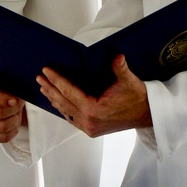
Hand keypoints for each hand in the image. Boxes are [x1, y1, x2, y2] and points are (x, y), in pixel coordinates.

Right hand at [0, 81, 26, 143]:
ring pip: (2, 126)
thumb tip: (14, 101)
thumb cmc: (7, 93)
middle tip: (16, 108)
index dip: (2, 99)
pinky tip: (13, 126)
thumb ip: (11, 89)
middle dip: (12, 111)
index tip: (14, 101)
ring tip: (15, 117)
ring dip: (14, 122)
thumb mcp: (10, 86)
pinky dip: (12, 132)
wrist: (7, 104)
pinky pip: (2, 137)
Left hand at [38, 55, 152, 137]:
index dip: (56, 80)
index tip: (46, 71)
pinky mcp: (91, 130)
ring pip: (65, 112)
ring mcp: (89, 128)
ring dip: (53, 99)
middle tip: (39, 77)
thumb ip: (121, 68)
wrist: (146, 115)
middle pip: (63, 102)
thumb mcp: (130, 81)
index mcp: (94, 110)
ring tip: (43, 88)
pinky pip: (71, 118)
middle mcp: (89, 122)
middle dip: (50, 89)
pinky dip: (62, 108)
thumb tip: (117, 57)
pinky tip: (57, 101)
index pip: (69, 92)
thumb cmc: (137, 98)